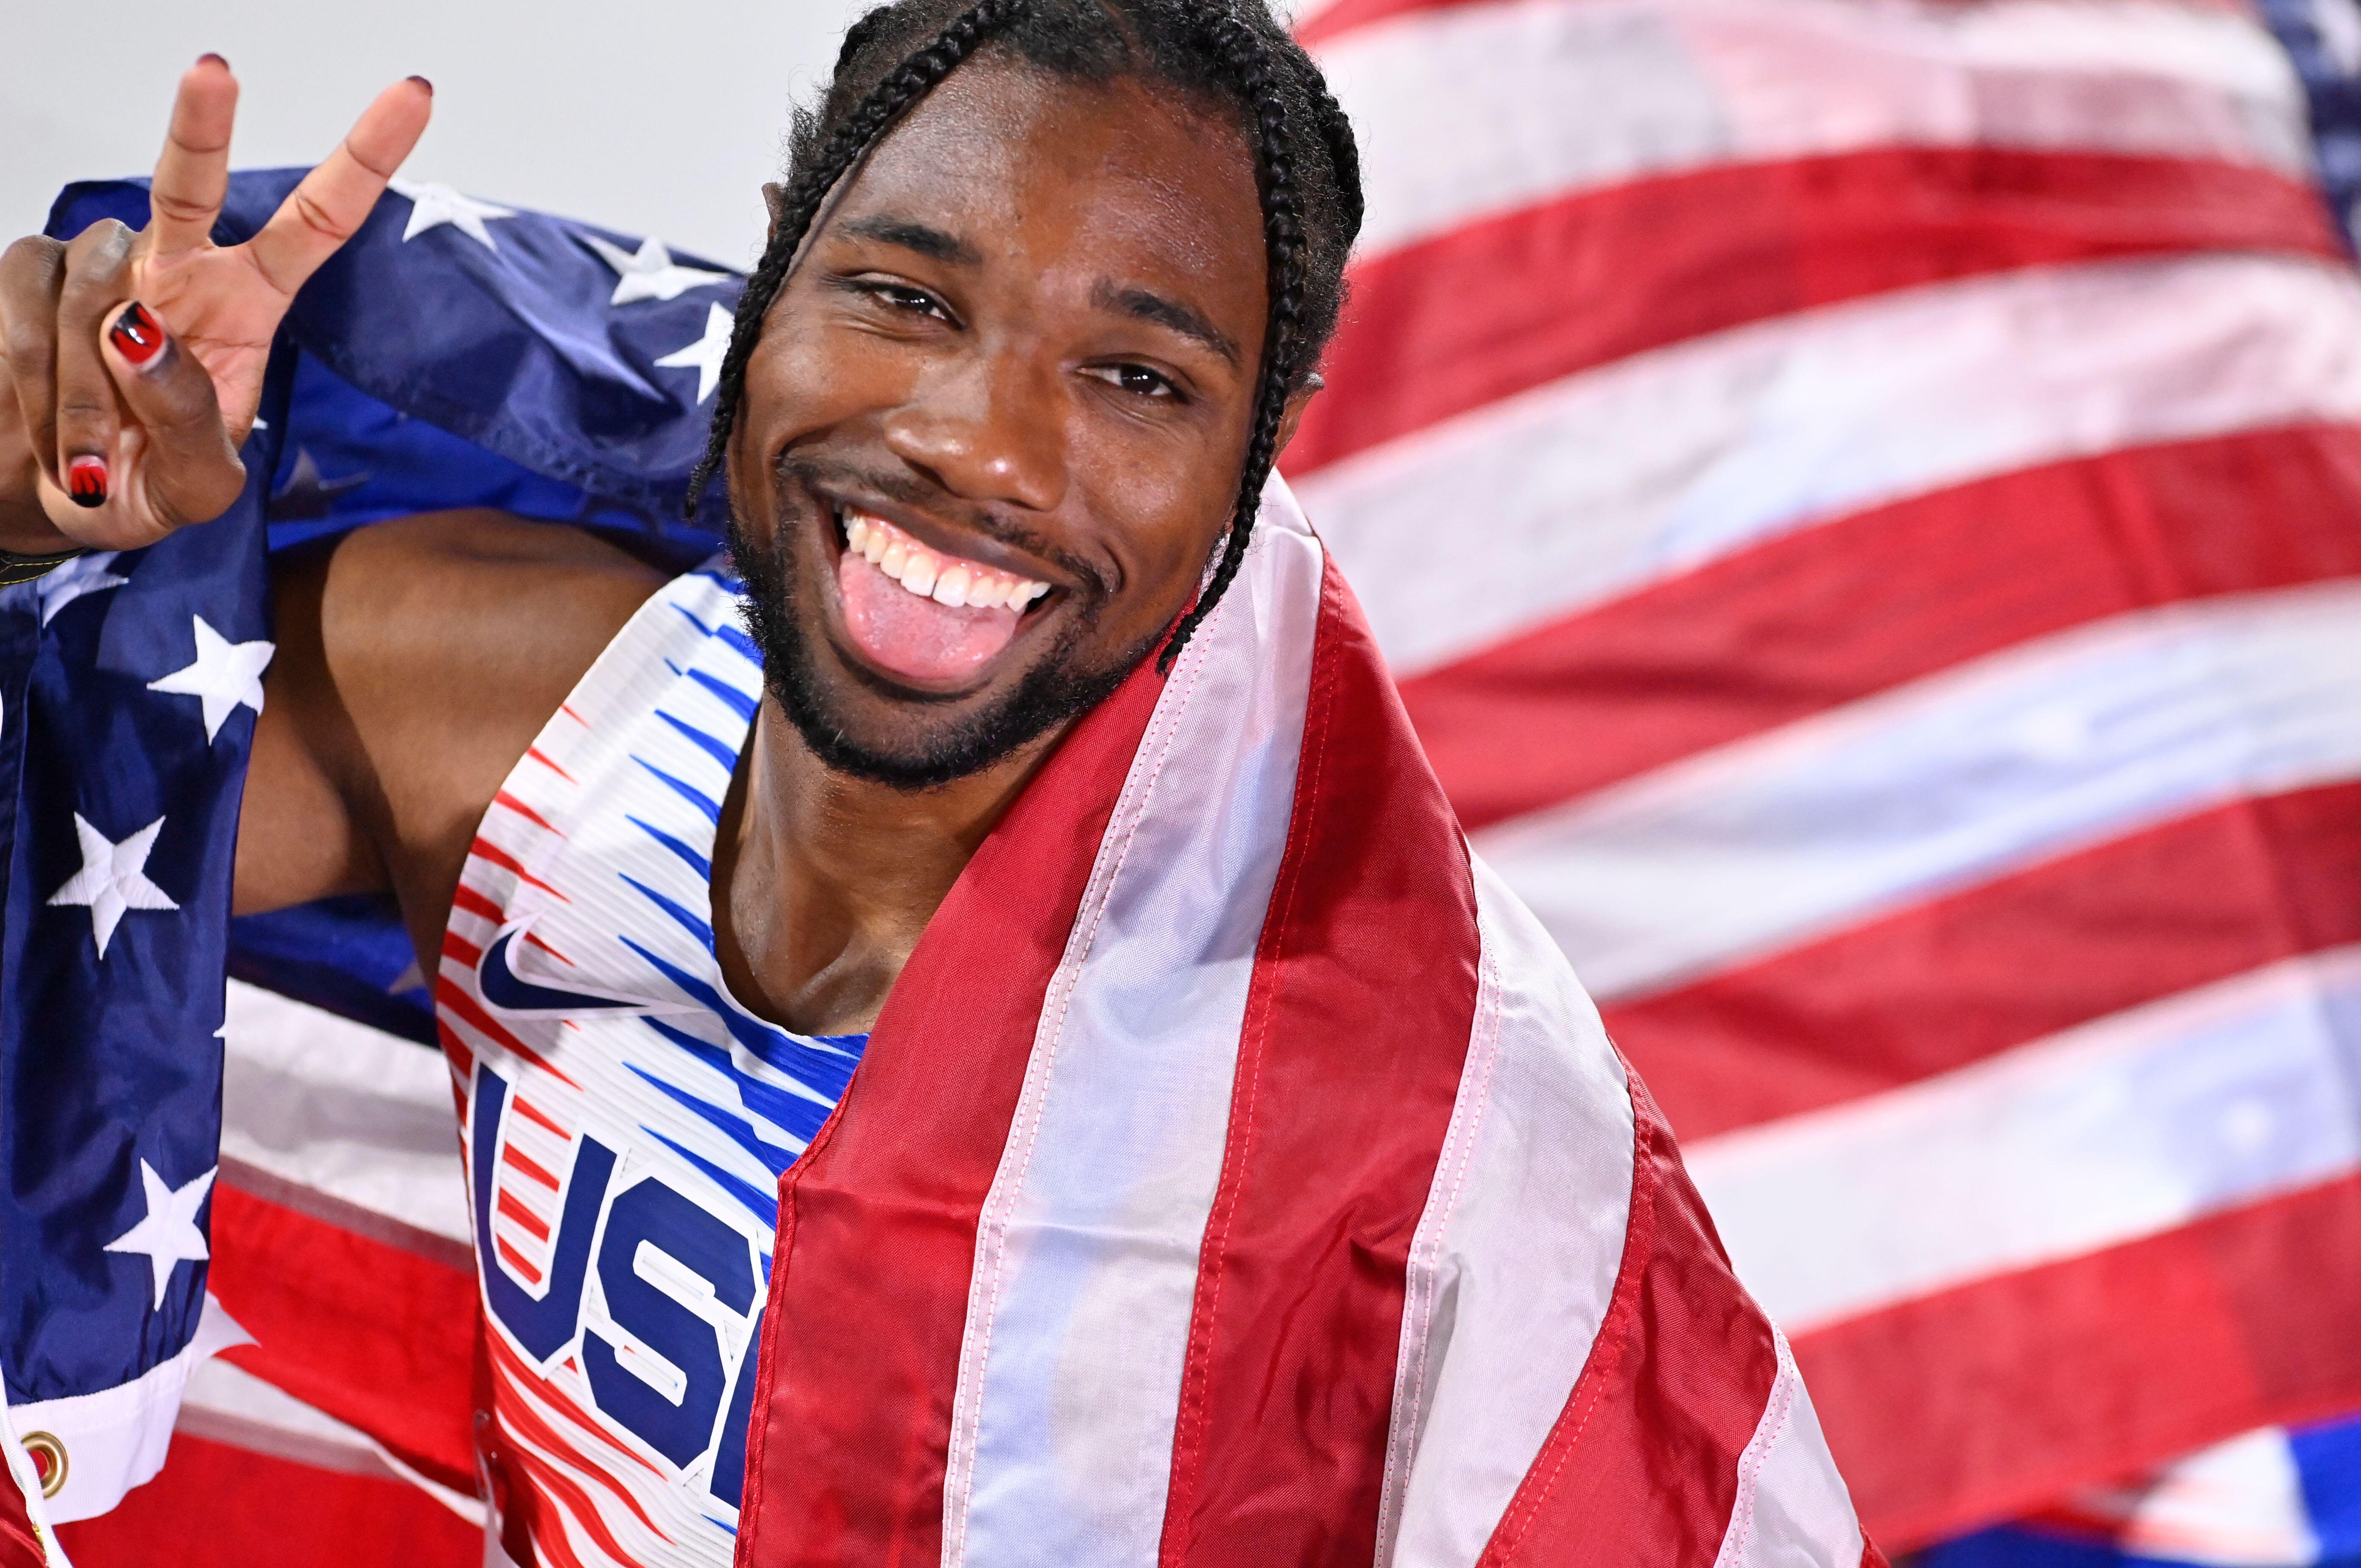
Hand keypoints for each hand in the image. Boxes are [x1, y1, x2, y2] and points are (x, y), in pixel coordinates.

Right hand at [0, 57, 430, 552]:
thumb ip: (189, 421)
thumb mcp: (195, 488)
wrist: (54, 500)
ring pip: (94, 287)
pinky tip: (46, 425)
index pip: (319, 224)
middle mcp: (180, 267)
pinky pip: (32, 306)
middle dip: (203, 124)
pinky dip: (36, 380)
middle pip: (194, 182)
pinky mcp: (29, 271)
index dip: (364, 160)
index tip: (413, 94)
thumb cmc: (142, 488)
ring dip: (85, 391)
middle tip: (215, 70)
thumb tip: (140, 331)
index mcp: (247, 305)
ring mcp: (101, 264)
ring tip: (86, 451)